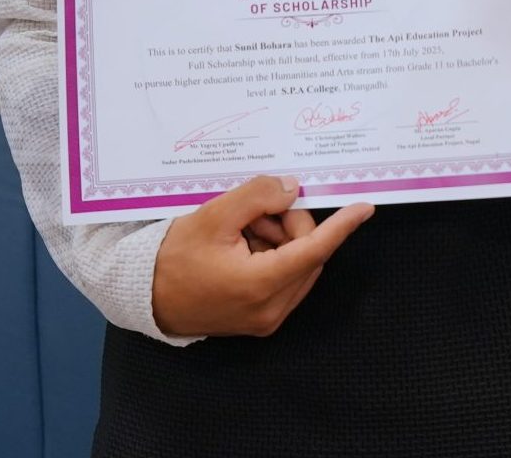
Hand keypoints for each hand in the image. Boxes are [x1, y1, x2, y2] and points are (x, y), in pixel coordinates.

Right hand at [152, 175, 373, 337]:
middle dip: (288, 225)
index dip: (341, 226)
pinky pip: (285, 278)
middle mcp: (271, 308)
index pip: (314, 250)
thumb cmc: (174, 257)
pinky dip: (273, 256)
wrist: (144, 296)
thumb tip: (291, 189)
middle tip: (257, 211)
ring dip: (279, 239)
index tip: (365, 207)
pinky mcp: (261, 320)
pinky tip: (243, 245)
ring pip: (298, 264)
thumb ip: (257, 197)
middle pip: (307, 253)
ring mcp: (267, 318)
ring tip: (242, 229)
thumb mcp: (213, 216)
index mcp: (261, 285)